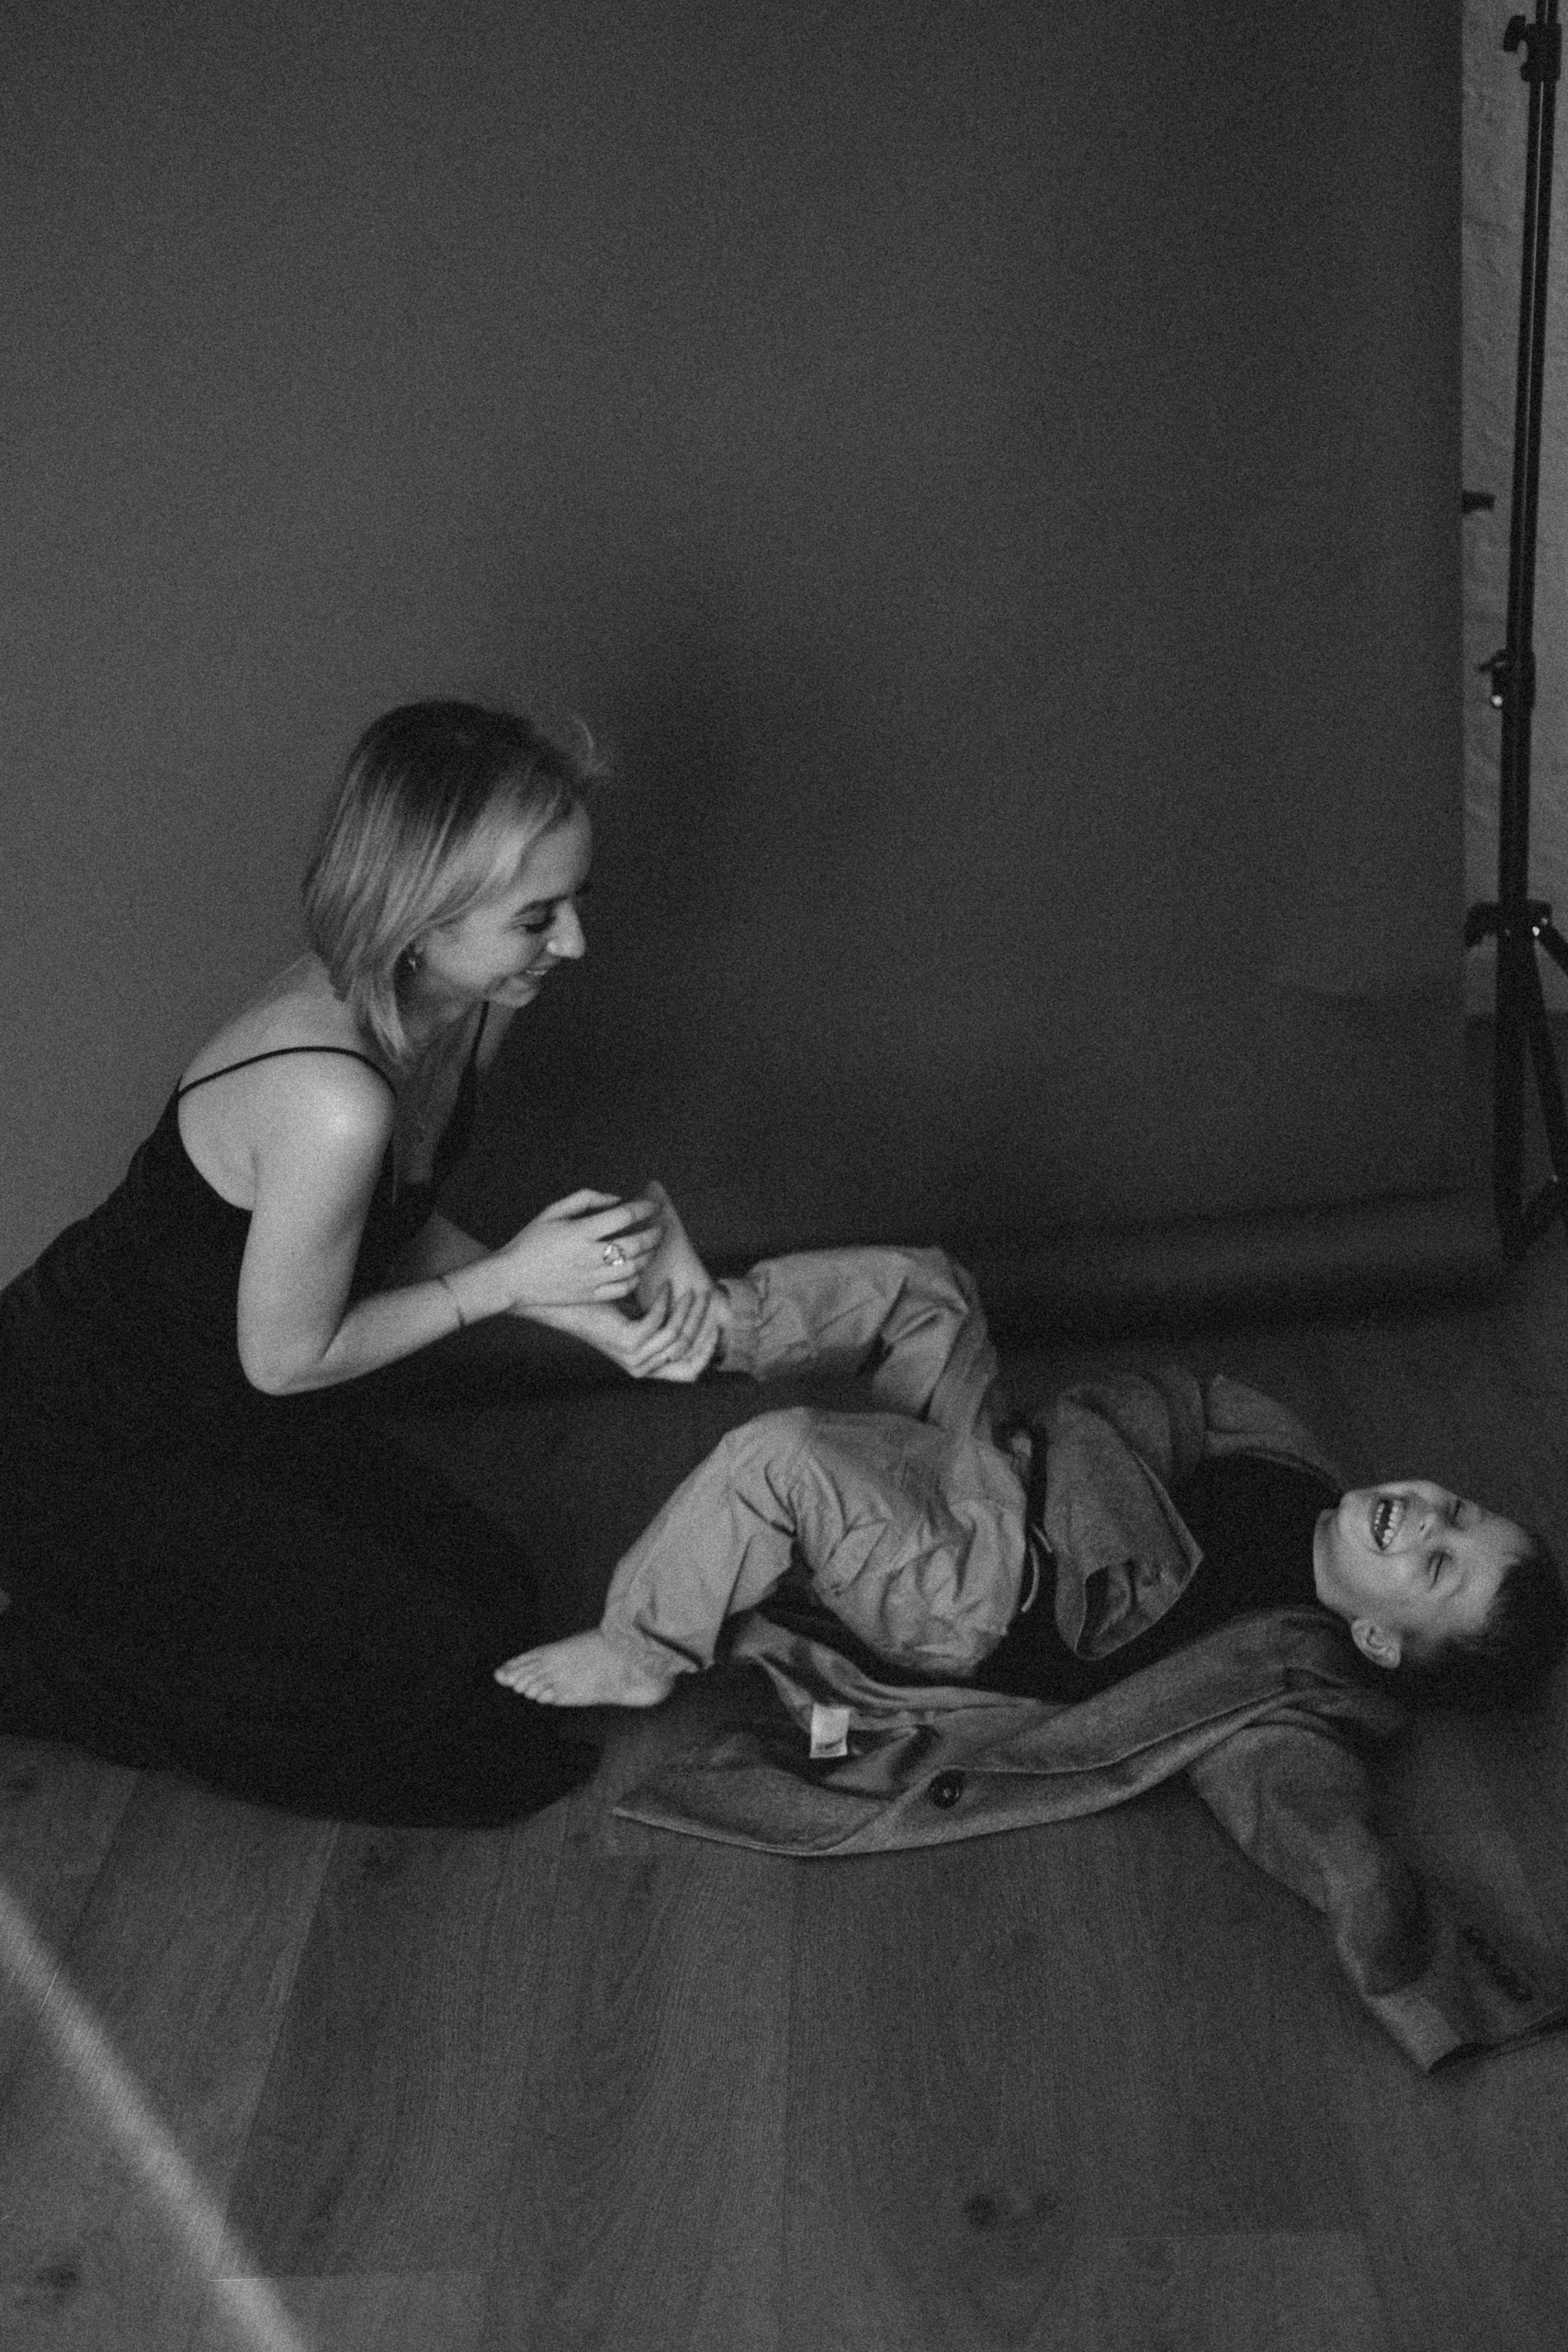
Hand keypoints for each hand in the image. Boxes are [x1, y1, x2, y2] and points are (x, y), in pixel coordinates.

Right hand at [490, 1190, 662, 1312]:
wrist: (511, 1278)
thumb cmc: (531, 1240)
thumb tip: (617, 1200)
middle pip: (635, 1243)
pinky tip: (638, 1269)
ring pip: (634, 1267)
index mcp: (580, 1231)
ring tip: (653, 1247)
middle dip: (655, 1233)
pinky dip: (636, 1277)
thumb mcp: (553, 1211)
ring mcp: (591, 1278)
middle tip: (662, 1227)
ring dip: (650, 1255)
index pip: (624, 1216)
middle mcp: (589, 1255)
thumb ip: (586, 1198)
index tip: (654, 1206)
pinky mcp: (589, 1296)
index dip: (644, 1208)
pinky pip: (623, 1288)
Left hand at [525, 1284, 722, 1381]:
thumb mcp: (641, 1318)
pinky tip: (664, 1286)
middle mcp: (642, 1368)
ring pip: (676, 1335)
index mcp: (648, 1367)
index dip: (708, 1350)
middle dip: (702, 1322)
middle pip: (688, 1350)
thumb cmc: (604, 1306)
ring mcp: (634, 1358)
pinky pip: (659, 1322)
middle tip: (708, 1295)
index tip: (718, 1322)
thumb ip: (667, 1323)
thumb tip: (702, 1310)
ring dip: (687, 1308)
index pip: (689, 1373)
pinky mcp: (626, 1342)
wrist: (568, 1304)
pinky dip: (665, 1301)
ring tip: (690, 1288)